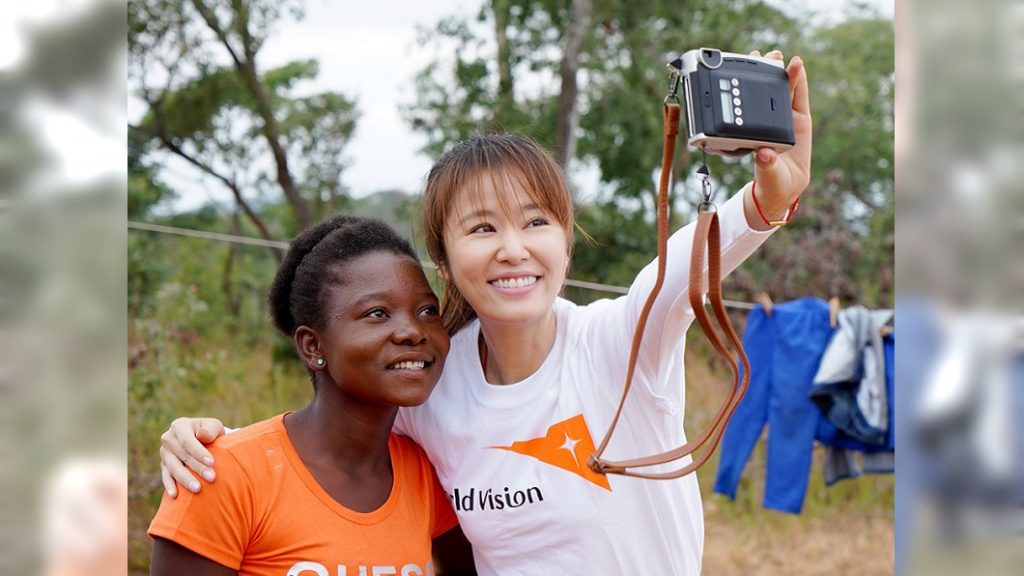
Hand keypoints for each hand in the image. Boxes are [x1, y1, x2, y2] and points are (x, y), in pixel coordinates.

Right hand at [159, 417, 225, 496]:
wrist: (203, 439)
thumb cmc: (211, 432)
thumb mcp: (214, 426)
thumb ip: (210, 429)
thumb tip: (202, 434)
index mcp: (179, 425)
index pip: (188, 440)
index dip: (199, 452)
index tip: (212, 463)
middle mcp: (168, 438)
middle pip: (182, 455)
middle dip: (197, 467)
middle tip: (212, 478)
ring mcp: (164, 453)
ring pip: (173, 467)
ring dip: (185, 479)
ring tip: (198, 489)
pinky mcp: (164, 465)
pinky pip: (165, 476)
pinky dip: (169, 485)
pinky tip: (174, 495)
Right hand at [751, 49, 811, 216]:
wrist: (768, 194)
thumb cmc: (779, 185)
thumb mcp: (776, 178)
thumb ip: (770, 167)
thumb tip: (763, 153)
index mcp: (798, 130)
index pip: (799, 99)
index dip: (798, 80)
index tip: (795, 63)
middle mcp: (785, 121)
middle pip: (782, 89)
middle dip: (778, 69)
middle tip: (770, 53)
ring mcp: (770, 122)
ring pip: (766, 93)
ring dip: (761, 74)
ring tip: (756, 56)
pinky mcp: (754, 126)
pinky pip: (752, 105)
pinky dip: (747, 90)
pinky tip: (741, 75)